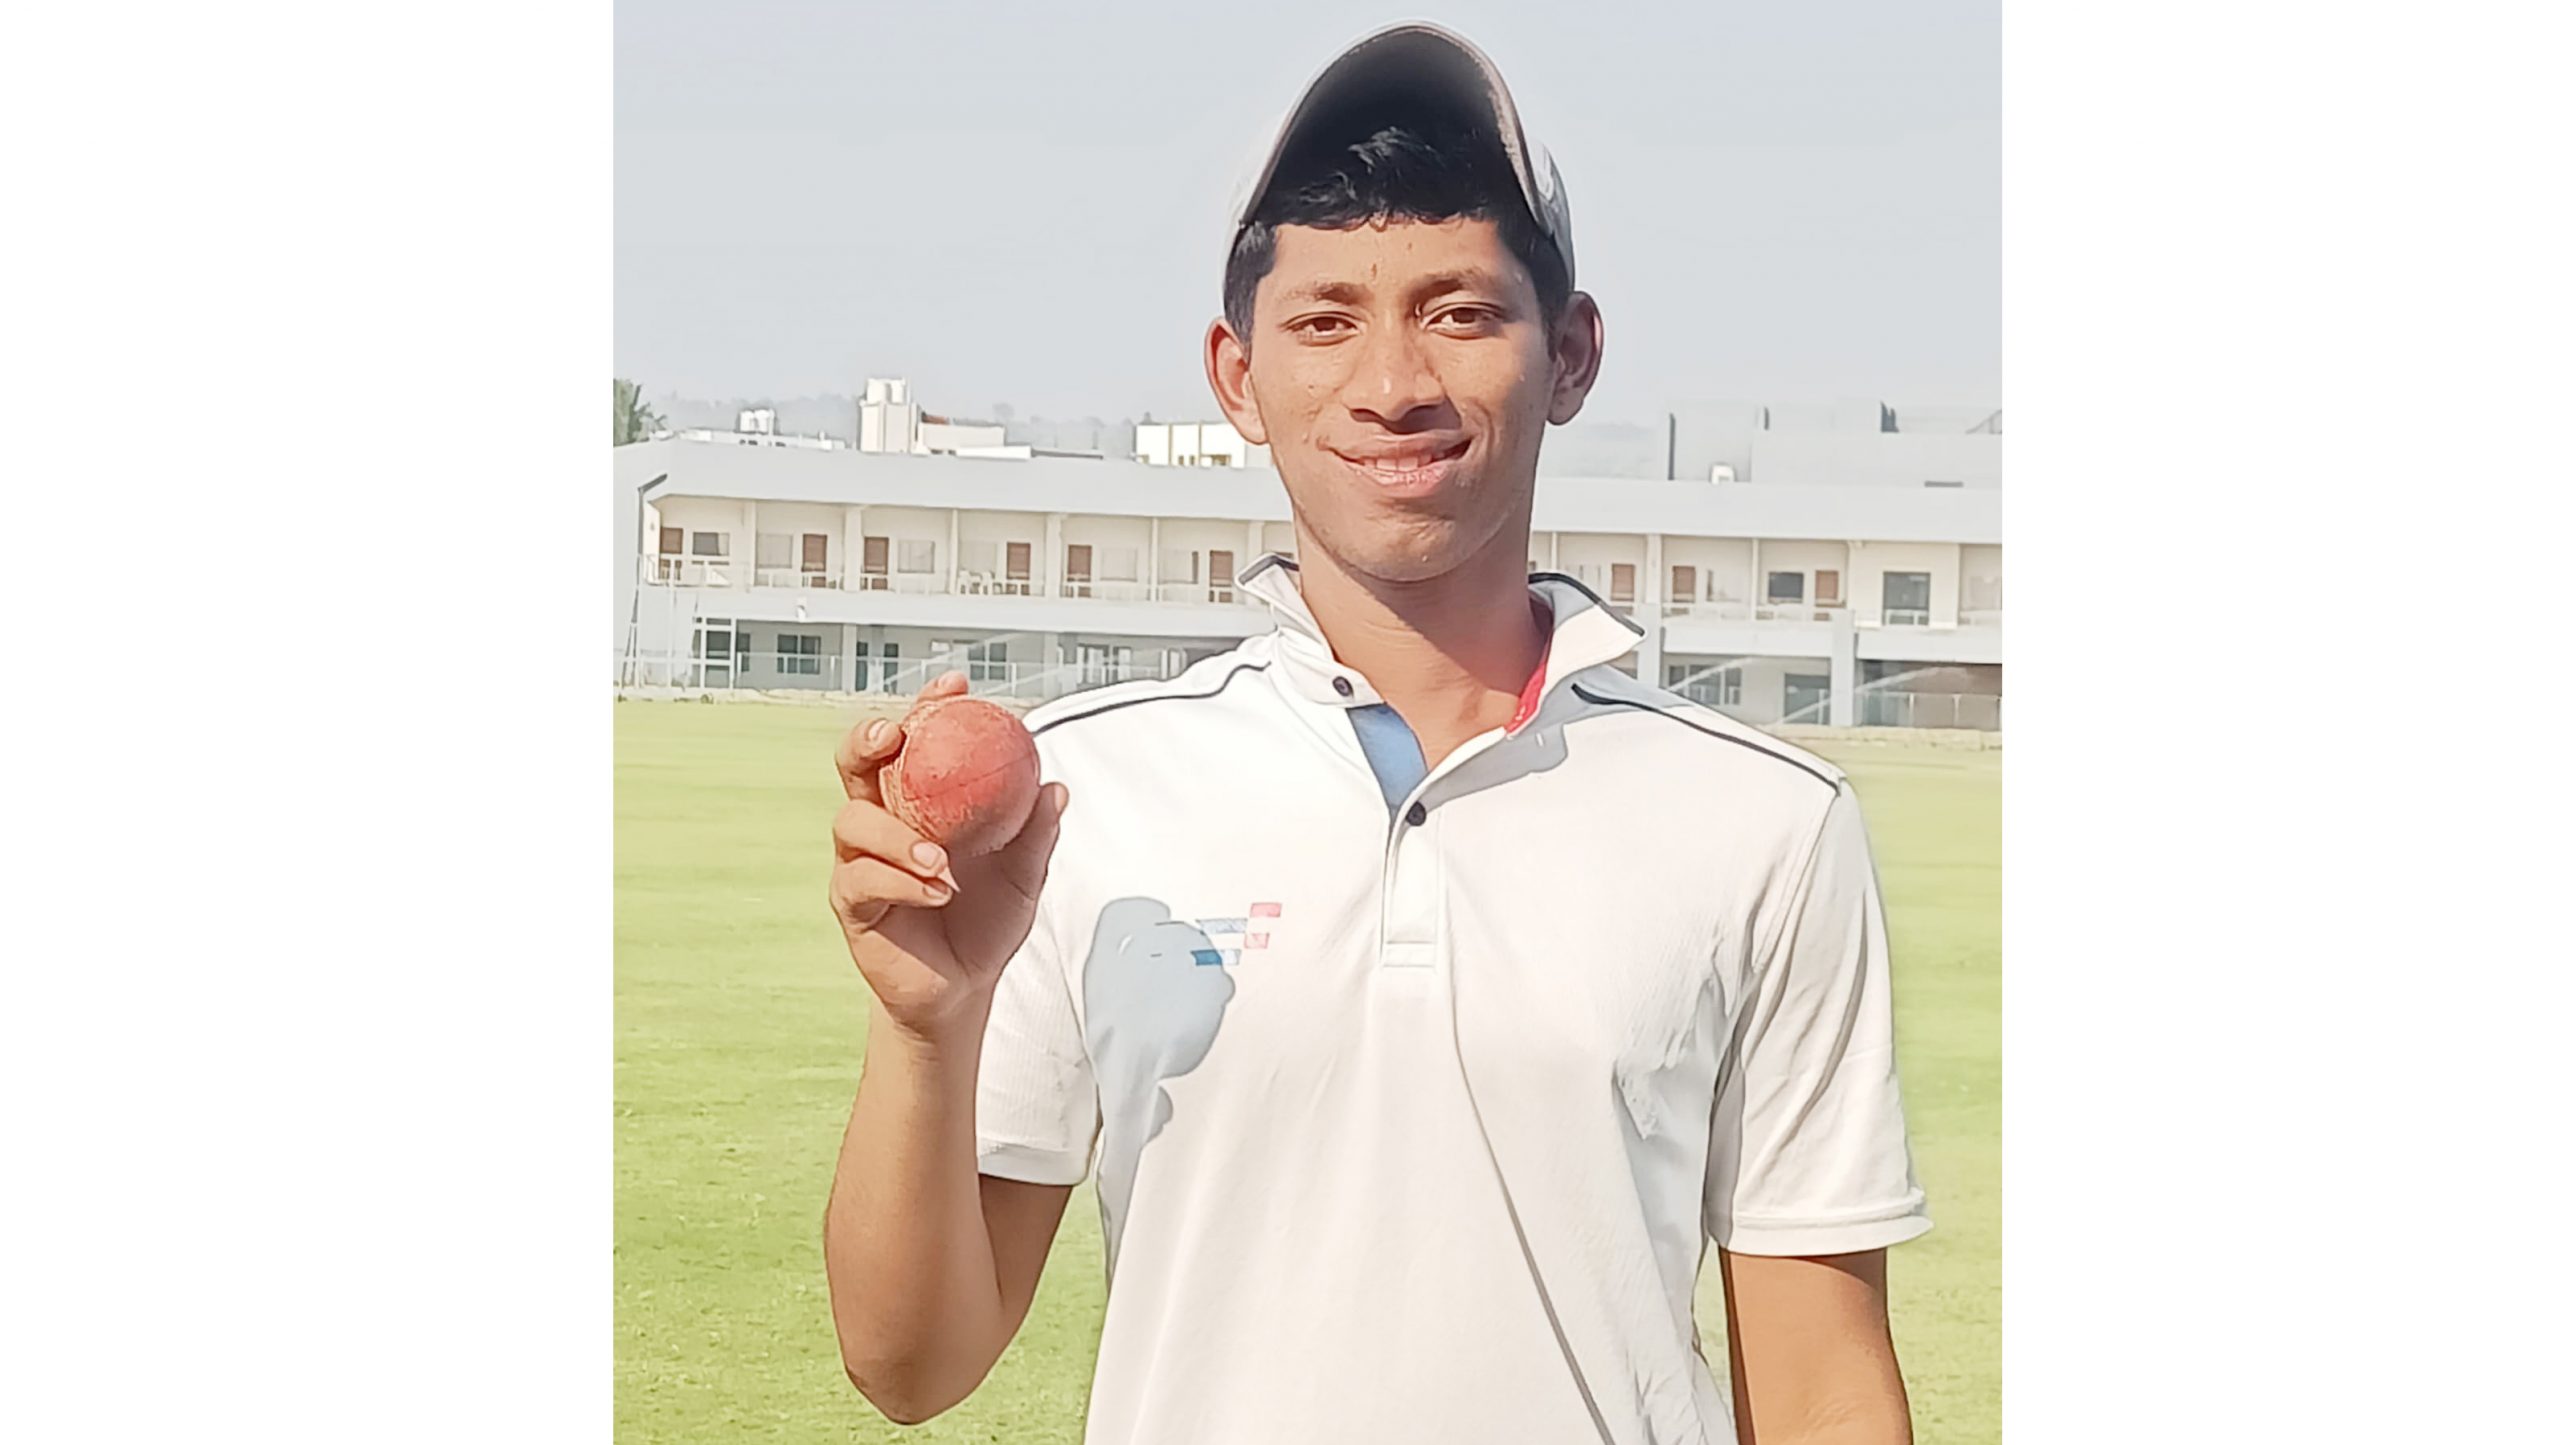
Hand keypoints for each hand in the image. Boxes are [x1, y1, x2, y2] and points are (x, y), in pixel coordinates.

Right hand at [829, 672, 1068, 1039]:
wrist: (964, 987)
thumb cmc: (987, 921)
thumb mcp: (1024, 875)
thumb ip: (1035, 832)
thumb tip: (1055, 787)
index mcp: (921, 800)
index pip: (915, 739)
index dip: (928, 705)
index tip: (955, 685)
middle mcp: (883, 818)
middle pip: (856, 761)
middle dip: (868, 738)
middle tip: (897, 734)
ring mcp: (861, 858)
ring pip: (852, 819)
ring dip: (896, 833)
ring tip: (941, 861)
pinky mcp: (851, 900)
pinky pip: (860, 877)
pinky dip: (900, 880)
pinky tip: (937, 891)